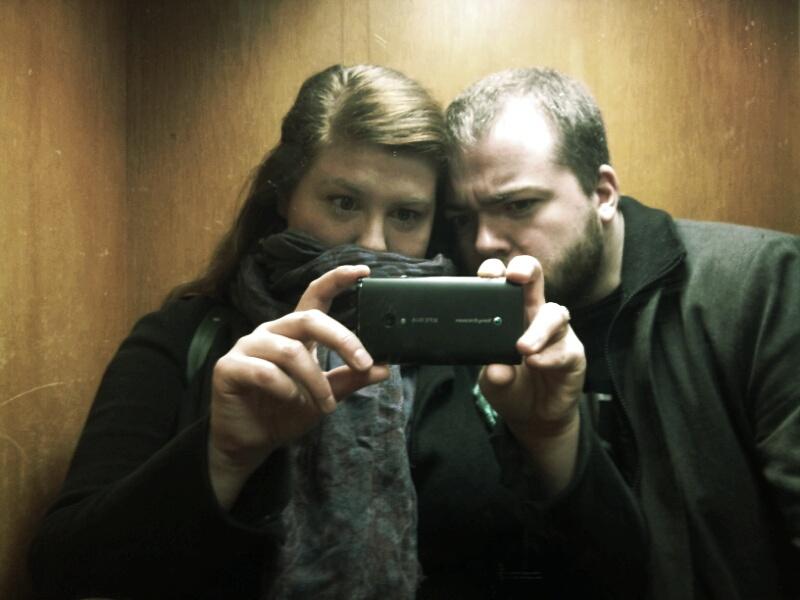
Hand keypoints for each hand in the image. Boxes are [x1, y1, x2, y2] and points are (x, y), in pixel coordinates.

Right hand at [208, 265, 388, 507]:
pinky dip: (286, 389)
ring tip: (325, 405)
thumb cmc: (285, 412)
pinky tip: (291, 401)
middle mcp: (271, 332)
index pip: (315, 296)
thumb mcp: (325, 396)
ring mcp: (247, 347)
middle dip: (341, 339)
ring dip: (315, 381)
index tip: (364, 271)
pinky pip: (264, 371)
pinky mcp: (228, 367)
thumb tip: (383, 368)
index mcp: (295, 332)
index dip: (337, 279)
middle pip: (308, 319)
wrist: (249, 443)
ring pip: (290, 350)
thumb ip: (350, 379)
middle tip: (363, 363)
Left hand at [478, 255, 585, 496]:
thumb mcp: (492, 381)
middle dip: (525, 270)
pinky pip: (565, 349)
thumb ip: (492, 374)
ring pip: (554, 314)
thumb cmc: (511, 386)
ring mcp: (556, 333)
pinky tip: (537, 365)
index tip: (485, 275)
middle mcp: (535, 315)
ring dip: (537, 329)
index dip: (496, 272)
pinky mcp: (573, 353)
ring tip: (522, 349)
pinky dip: (550, 357)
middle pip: (535, 278)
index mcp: (511, 312)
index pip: (504, 282)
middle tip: (513, 278)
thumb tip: (495, 368)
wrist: (533, 416)